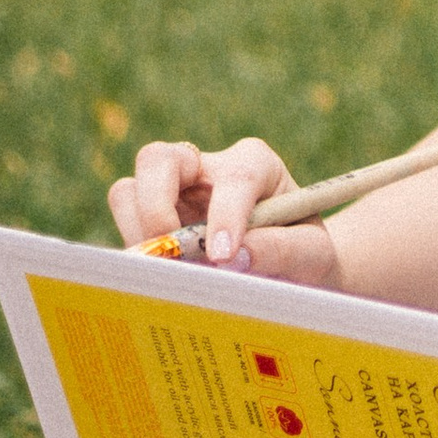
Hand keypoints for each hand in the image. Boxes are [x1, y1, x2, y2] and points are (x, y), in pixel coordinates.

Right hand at [106, 135, 341, 284]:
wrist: (292, 269)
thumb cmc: (304, 255)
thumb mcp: (312, 254)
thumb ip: (283, 250)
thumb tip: (235, 258)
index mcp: (255, 165)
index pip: (235, 178)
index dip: (226, 215)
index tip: (224, 256)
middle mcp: (207, 169)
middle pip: (159, 159)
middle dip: (156, 204)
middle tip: (172, 253)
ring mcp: (174, 194)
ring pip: (129, 190)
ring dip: (140, 233)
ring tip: (168, 271)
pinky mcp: (154, 220)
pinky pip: (125, 224)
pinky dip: (136, 250)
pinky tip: (161, 278)